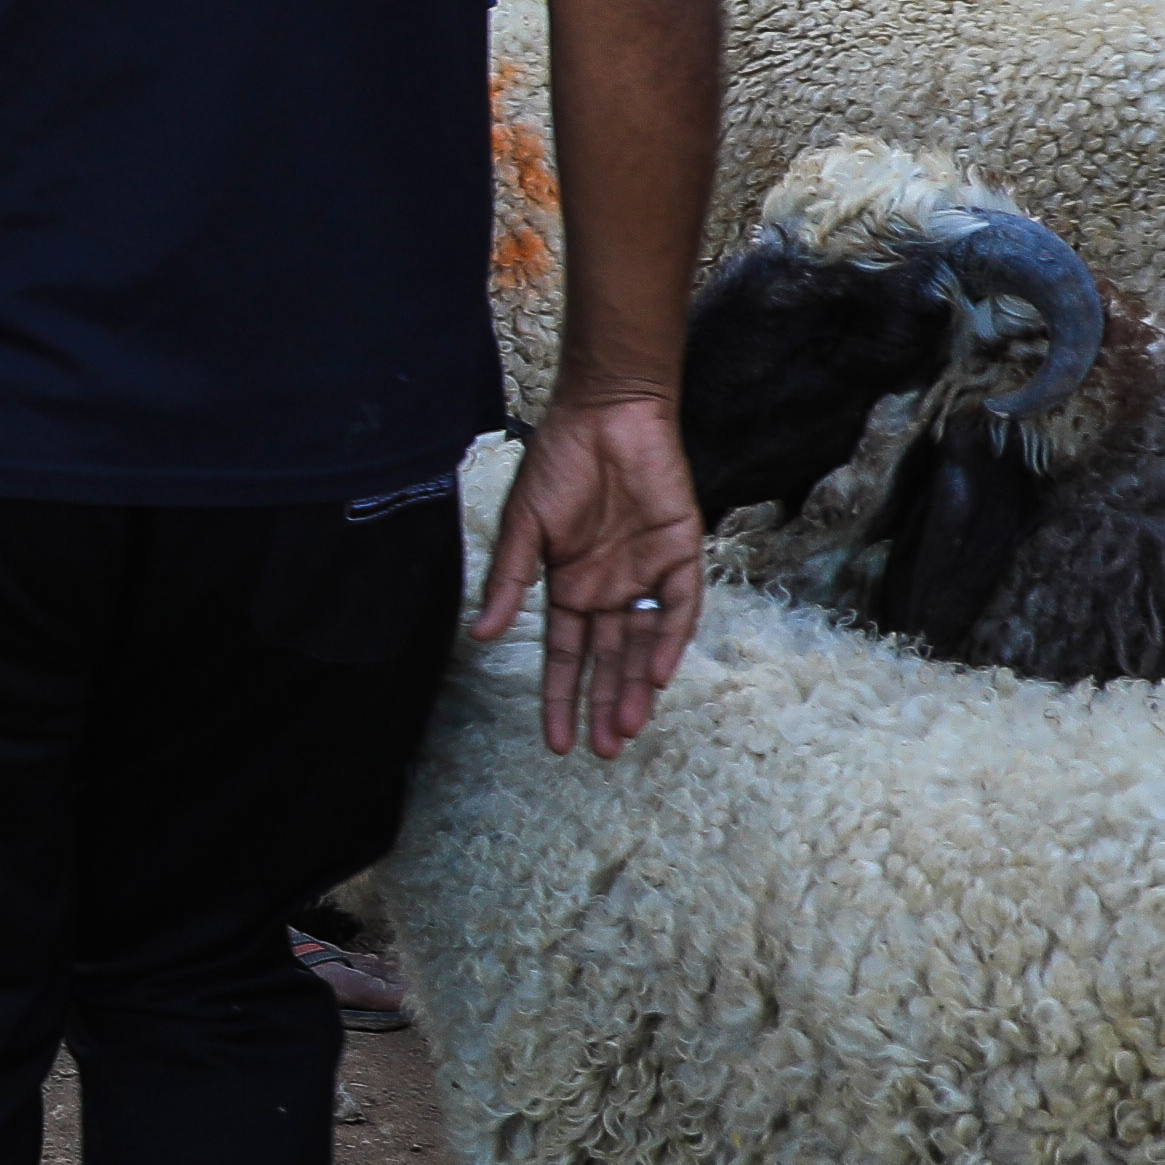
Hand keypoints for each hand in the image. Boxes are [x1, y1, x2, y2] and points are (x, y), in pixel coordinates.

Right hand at [473, 395, 701, 760]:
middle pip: (609, 661)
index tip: (556, 742)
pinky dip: (670, 640)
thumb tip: (484, 634)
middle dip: (605, 706)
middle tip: (604, 751)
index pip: (567, 656)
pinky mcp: (680, 552)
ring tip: (628, 727)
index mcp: (570, 586)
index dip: (561, 699)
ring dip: (637, 686)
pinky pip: (679, 606)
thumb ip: (509, 580)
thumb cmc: (559, 463)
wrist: (607, 413)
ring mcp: (647, 574)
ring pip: (645, 644)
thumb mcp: (524, 527)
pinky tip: (658, 673)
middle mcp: (611, 589)